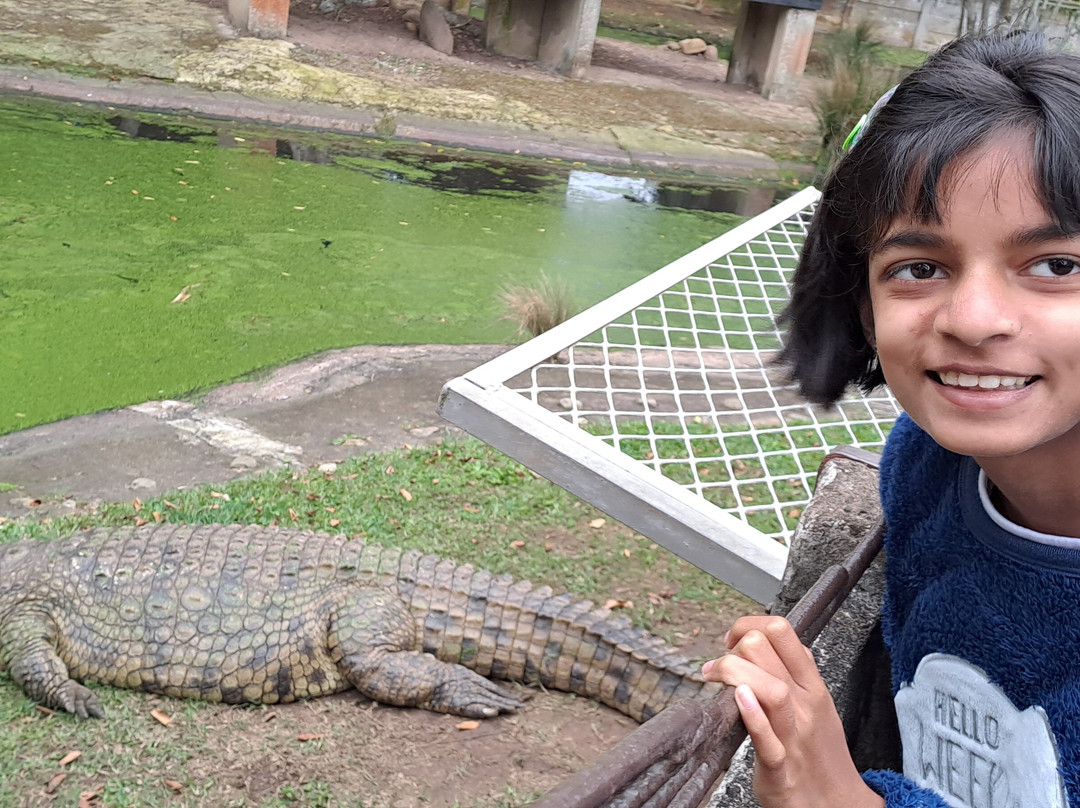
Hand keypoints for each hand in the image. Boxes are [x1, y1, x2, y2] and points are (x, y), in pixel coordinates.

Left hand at [701, 616, 883, 807]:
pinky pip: (768, 740)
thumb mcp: (815, 703)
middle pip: (768, 648)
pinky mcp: (780, 769)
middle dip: (735, 645)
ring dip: (735, 671)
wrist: (837, 803)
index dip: (748, 625)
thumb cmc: (819, 751)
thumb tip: (763, 641)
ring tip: (714, 676)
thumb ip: (793, 671)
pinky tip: (737, 698)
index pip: (782, 630)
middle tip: (721, 665)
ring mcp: (794, 736)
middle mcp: (805, 704)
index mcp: (811, 685)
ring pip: (772, 688)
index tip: (732, 641)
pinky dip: (752, 716)